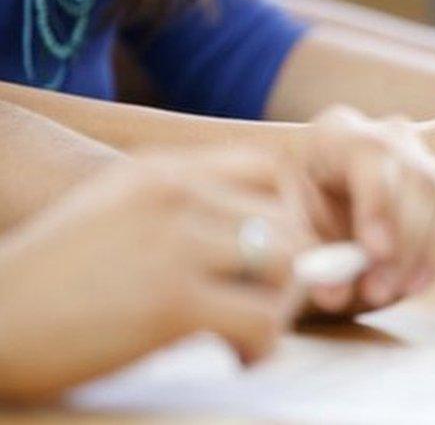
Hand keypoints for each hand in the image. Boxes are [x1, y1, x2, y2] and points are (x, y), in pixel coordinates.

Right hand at [0, 149, 315, 402]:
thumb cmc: (53, 282)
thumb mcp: (116, 215)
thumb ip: (184, 214)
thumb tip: (269, 245)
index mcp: (159, 170)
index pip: (267, 171)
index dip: (286, 218)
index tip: (268, 261)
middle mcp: (173, 194)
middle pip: (286, 222)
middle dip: (289, 272)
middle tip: (263, 309)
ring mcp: (173, 243)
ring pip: (285, 266)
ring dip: (279, 308)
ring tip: (247, 335)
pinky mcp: (172, 300)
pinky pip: (262, 319)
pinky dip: (262, 346)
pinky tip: (234, 357)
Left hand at [300, 106, 434, 316]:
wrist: (315, 232)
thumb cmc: (297, 227)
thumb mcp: (288, 238)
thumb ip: (308, 261)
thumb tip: (335, 289)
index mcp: (340, 136)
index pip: (372, 153)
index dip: (378, 201)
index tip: (374, 250)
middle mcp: (394, 140)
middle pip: (419, 178)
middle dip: (405, 241)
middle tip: (380, 290)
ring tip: (410, 289)